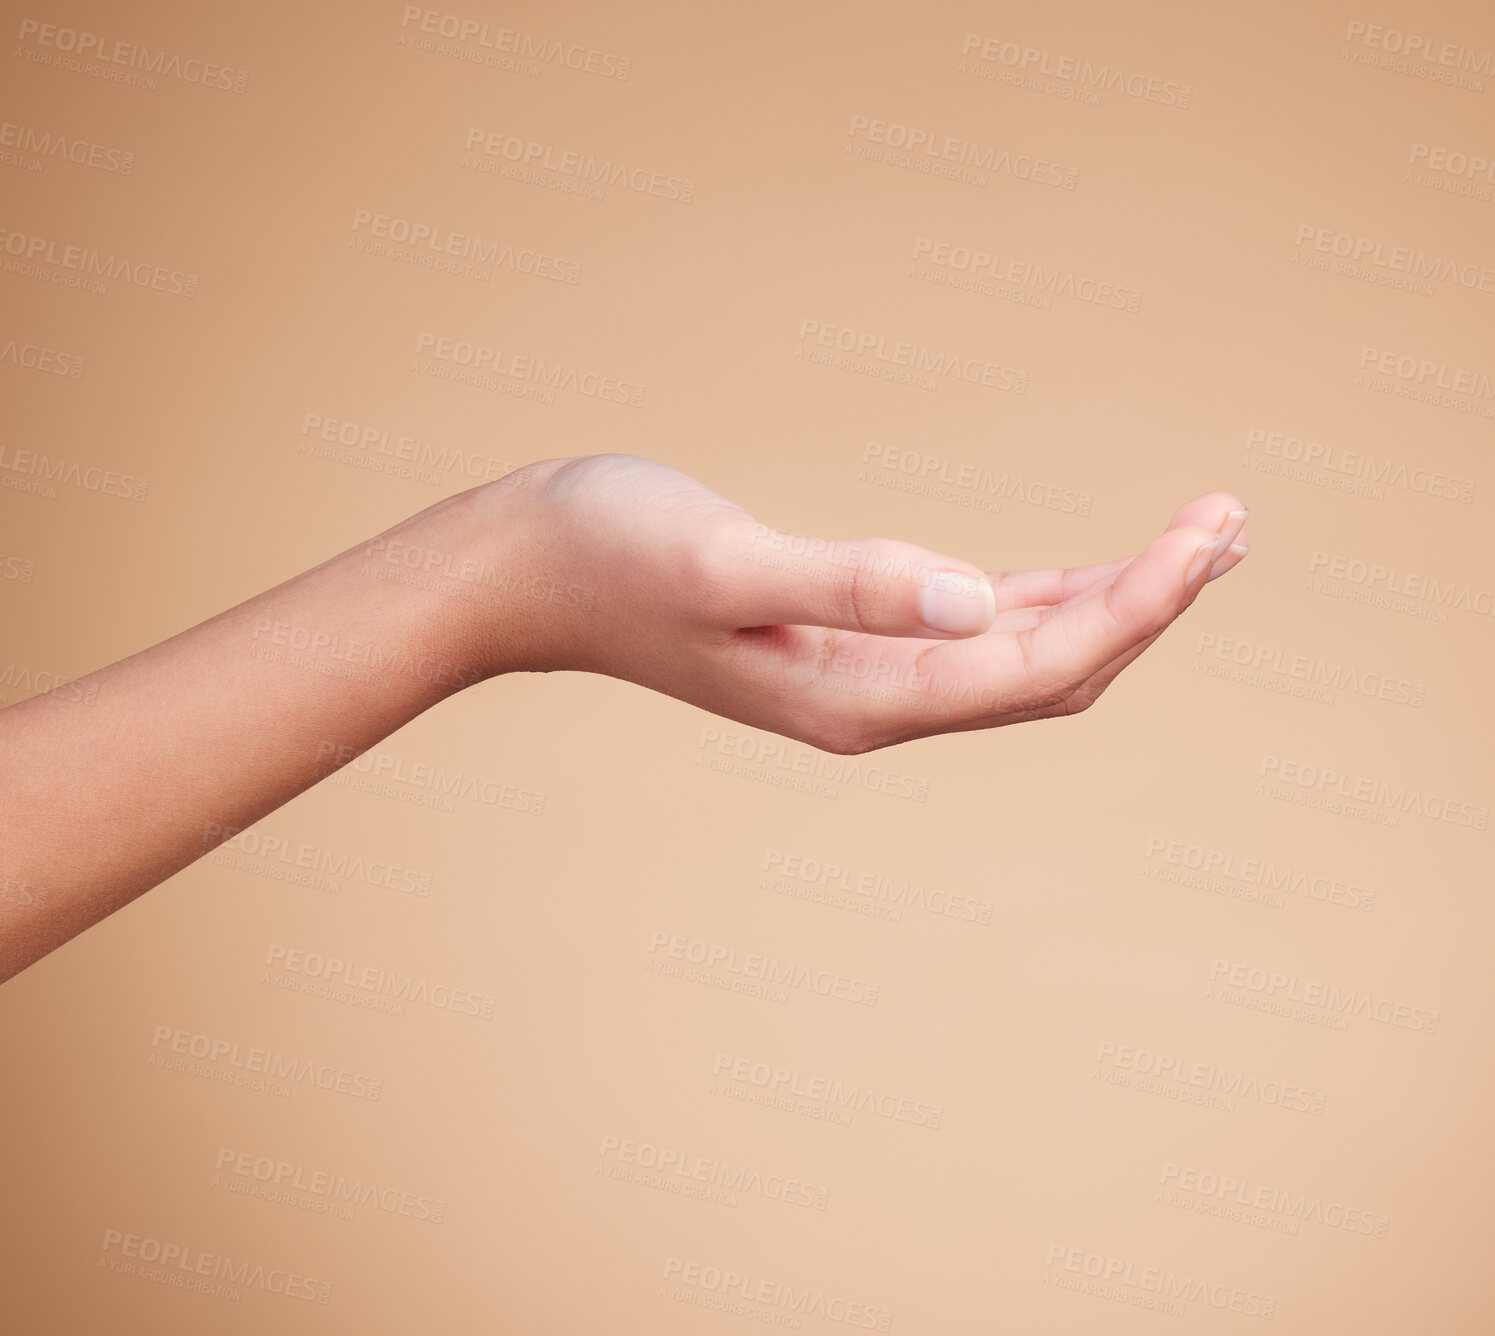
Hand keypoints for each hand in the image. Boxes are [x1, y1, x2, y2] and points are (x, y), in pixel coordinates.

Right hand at [479, 454, 1249, 752]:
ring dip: (1115, 604)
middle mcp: (877, 705)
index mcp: (860, 698)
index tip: (1209, 536)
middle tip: (1232, 522)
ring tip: (1202, 539)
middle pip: (1053, 673)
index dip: (1135, 607)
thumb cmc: (610, 555)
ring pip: (1027, 658)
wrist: (528, 570)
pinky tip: (1094, 571)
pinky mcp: (850, 642)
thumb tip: (982, 598)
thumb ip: (849, 584)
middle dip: (1149, 605)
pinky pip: (982, 638)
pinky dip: (1052, 601)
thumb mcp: (724, 561)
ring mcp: (866, 680)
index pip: (1035, 666)